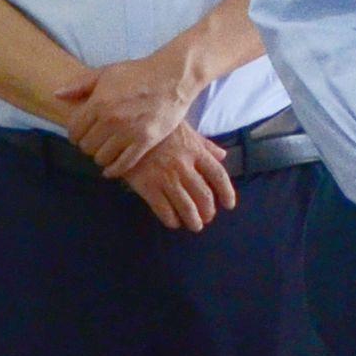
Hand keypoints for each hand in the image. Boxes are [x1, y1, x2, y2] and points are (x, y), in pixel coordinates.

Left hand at [57, 48, 204, 177]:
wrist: (172, 78)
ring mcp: (128, 132)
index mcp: (99, 103)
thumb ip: (80, 84)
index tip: (81, 134)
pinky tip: (111, 168)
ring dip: (100, 157)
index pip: (74, 130)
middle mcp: (111, 120)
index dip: (75, 134)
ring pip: (101, 158)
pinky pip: (123, 165)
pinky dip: (113, 170)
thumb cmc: (138, 73)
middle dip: (87, 145)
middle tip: (94, 142)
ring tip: (105, 150)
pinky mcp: (145, 142)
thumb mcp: (106, 72)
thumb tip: (57, 95)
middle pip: (86, 146)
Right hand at [112, 125, 236, 234]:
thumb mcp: (185, 130)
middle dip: (208, 211)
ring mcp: (166, 177)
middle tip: (207, 218)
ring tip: (194, 225)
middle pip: (204, 195)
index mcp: (195, 151)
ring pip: (186, 207)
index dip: (227, 192)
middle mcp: (184, 166)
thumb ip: (204, 145)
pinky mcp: (148, 186)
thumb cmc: (159, 130)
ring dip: (193, 220)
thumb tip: (223, 155)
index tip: (229, 205)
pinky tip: (173, 222)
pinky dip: (171, 220)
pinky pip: (164, 210)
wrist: (126, 130)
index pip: (218, 175)